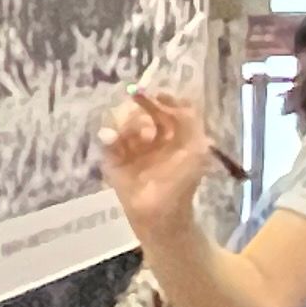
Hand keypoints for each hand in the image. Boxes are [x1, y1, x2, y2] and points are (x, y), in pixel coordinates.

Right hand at [97, 90, 210, 239]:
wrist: (160, 213)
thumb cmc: (181, 181)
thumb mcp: (196, 147)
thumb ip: (189, 120)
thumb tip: (173, 100)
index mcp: (175, 136)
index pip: (167, 109)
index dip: (161, 99)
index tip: (153, 94)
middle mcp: (153, 140)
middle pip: (143, 112)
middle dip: (141, 108)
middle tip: (135, 103)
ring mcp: (132, 150)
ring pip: (125, 124)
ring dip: (127, 124)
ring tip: (131, 134)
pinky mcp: (114, 162)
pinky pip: (109, 142)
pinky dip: (110, 137)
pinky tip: (111, 137)